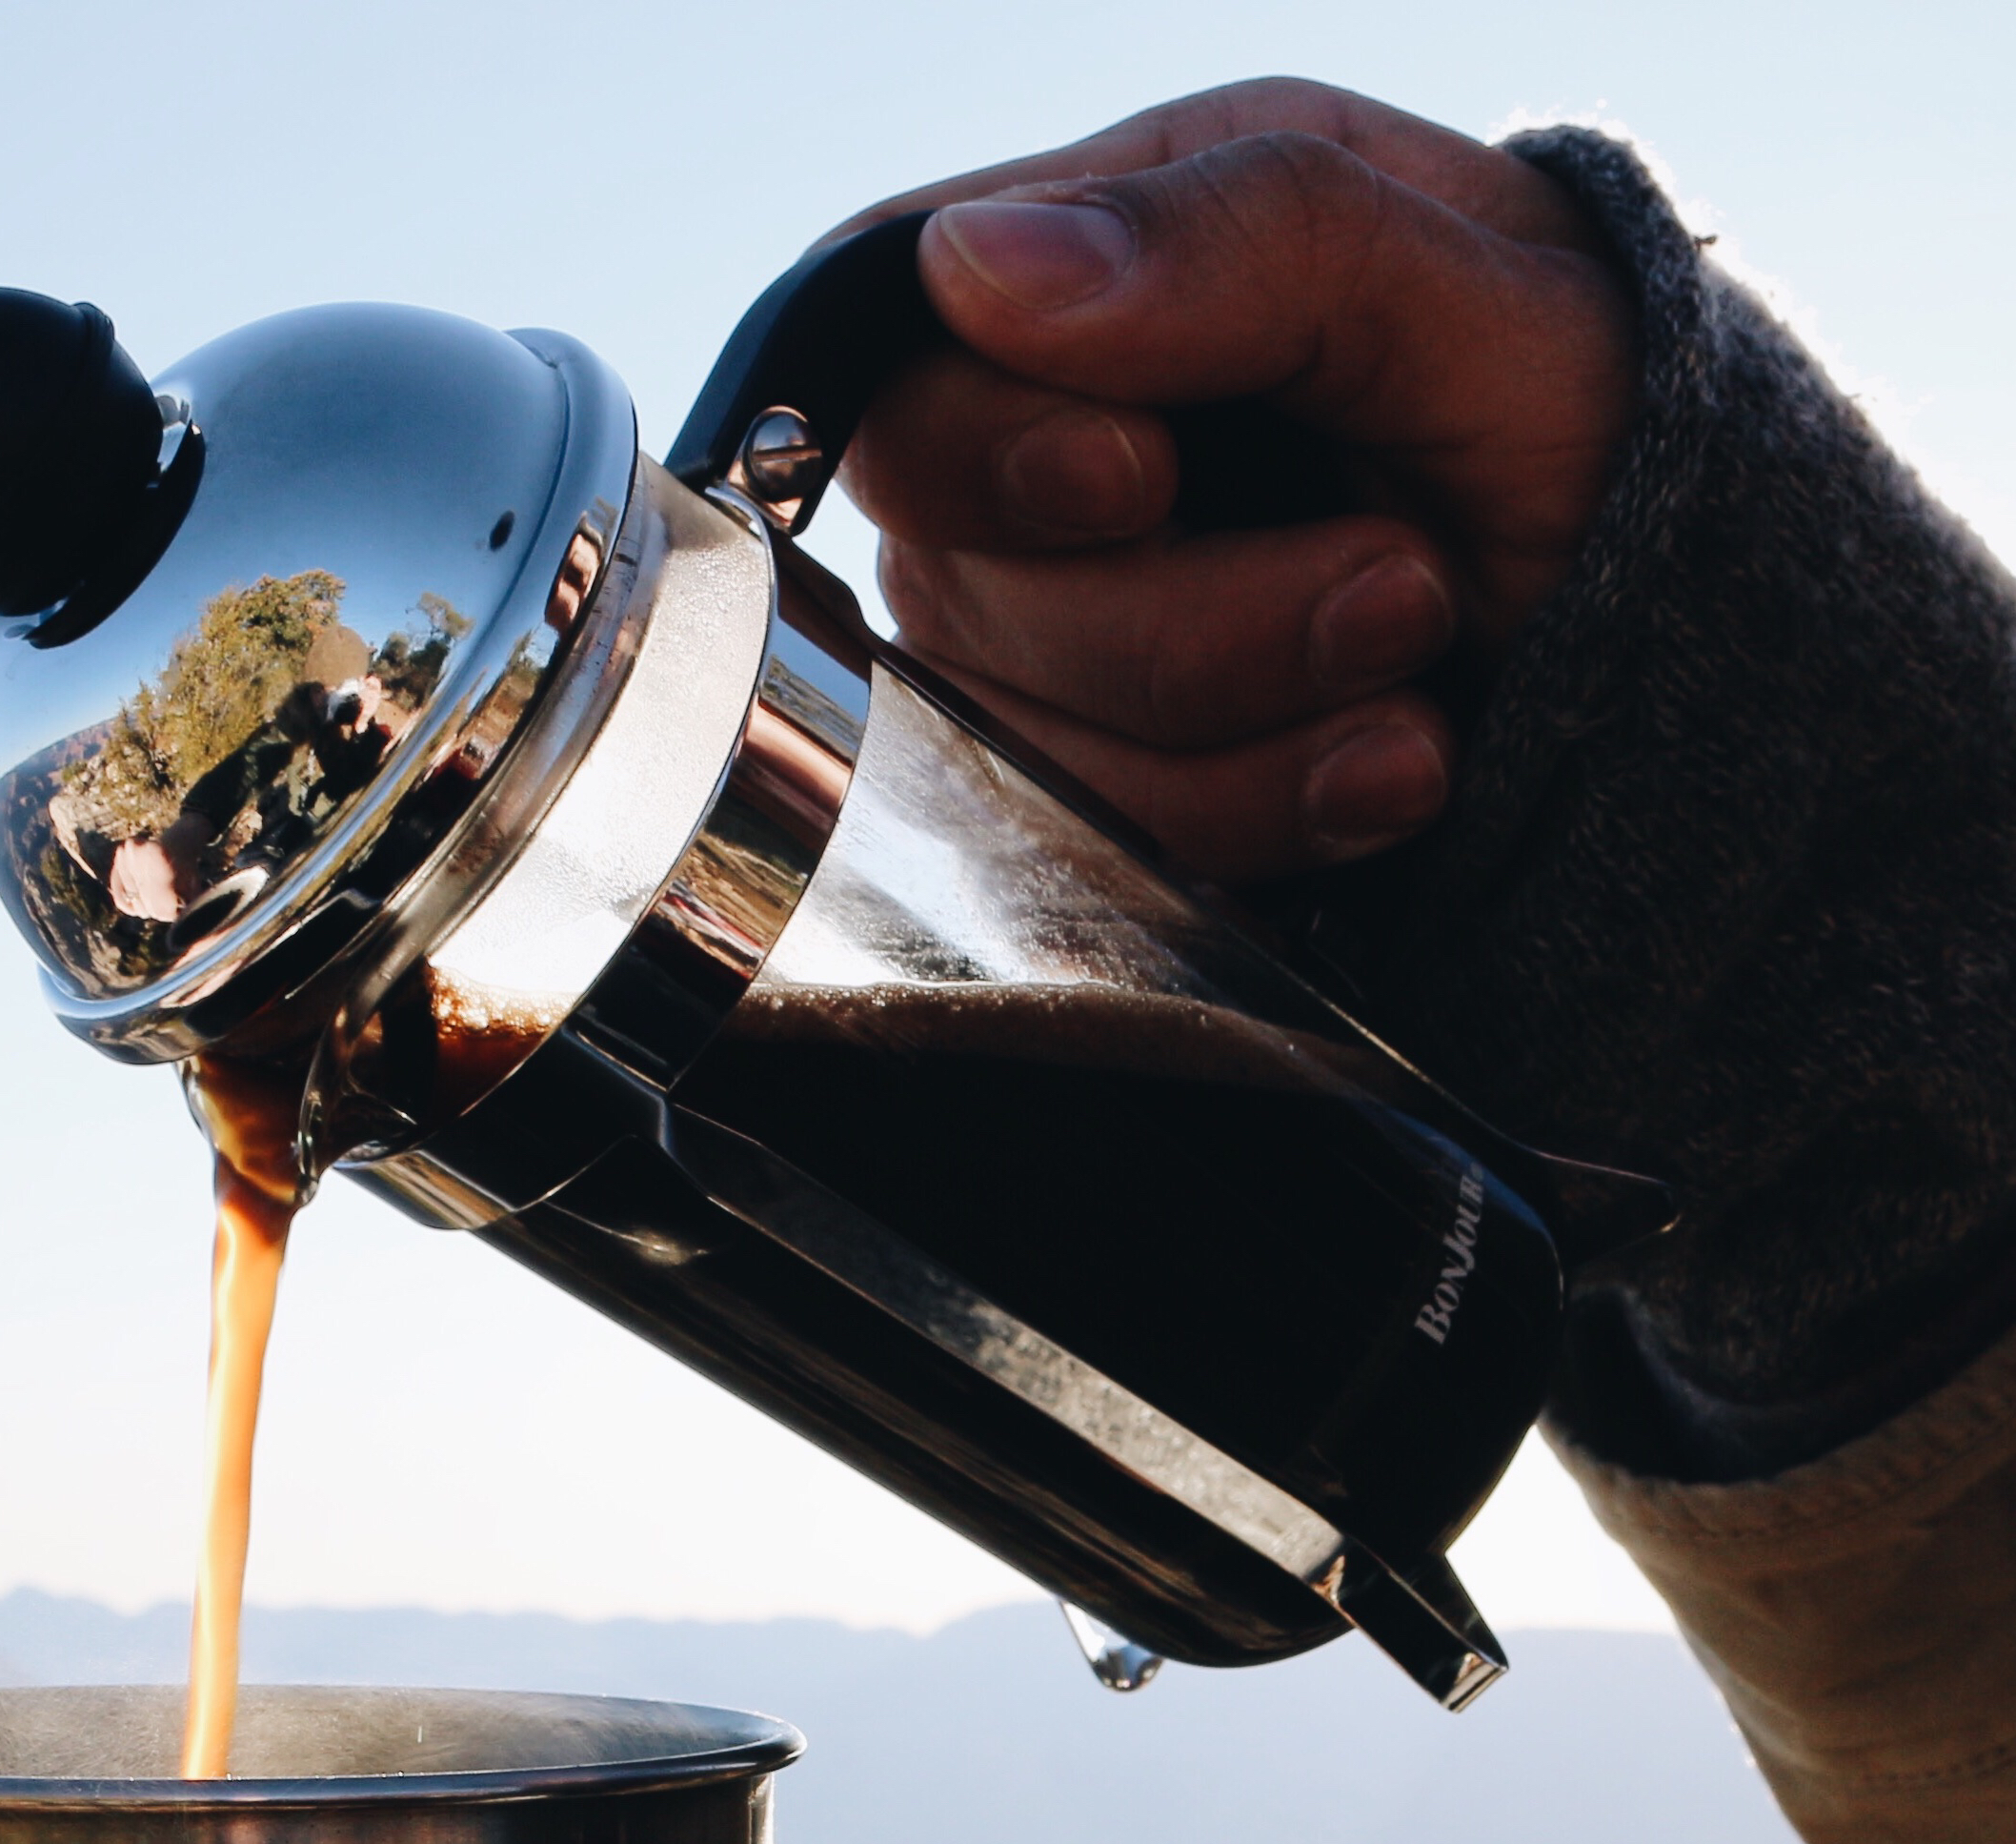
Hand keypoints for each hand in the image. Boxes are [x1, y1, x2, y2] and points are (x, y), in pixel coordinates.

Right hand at [837, 80, 1639, 881]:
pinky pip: (1084, 847)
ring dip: (1245, 737)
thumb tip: (974, 262)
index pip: (898, 339)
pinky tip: (1385, 771)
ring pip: (1015, 736)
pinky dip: (1252, 824)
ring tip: (1427, 677)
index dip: (982, 441)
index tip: (1138, 482)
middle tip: (1406, 584)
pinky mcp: (1095, 776)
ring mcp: (1056, 629)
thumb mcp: (1496, 296)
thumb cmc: (1613, 426)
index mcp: (1124, 249)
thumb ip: (1253, 239)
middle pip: (949, 569)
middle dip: (1182, 620)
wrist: (1701, 642)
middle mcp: (1051, 442)